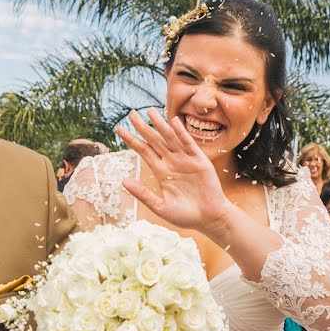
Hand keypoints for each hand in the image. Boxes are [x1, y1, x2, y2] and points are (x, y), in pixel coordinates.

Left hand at [117, 109, 230, 234]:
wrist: (209, 219)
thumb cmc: (186, 216)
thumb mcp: (161, 207)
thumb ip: (143, 194)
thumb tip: (123, 181)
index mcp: (161, 172)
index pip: (143, 151)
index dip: (132, 140)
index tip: (119, 130)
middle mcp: (172, 162)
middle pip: (154, 141)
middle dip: (143, 127)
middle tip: (130, 113)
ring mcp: (186, 160)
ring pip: (170, 138)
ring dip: (160, 125)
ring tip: (150, 111)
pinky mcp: (200, 161)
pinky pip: (189, 144)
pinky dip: (182, 133)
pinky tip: (173, 122)